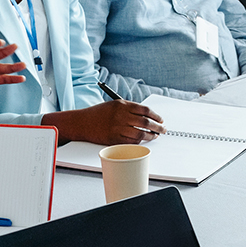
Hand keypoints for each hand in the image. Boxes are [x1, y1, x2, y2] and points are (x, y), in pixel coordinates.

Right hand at [41, 100, 165, 144]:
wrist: (82, 122)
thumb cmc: (98, 114)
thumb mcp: (113, 105)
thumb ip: (129, 108)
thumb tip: (146, 116)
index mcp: (122, 105)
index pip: (145, 110)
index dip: (156, 115)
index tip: (161, 119)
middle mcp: (121, 115)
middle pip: (145, 122)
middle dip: (157, 127)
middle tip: (163, 130)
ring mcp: (118, 128)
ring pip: (140, 134)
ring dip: (150, 136)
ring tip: (155, 136)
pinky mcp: (114, 138)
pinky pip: (131, 142)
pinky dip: (139, 142)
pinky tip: (143, 140)